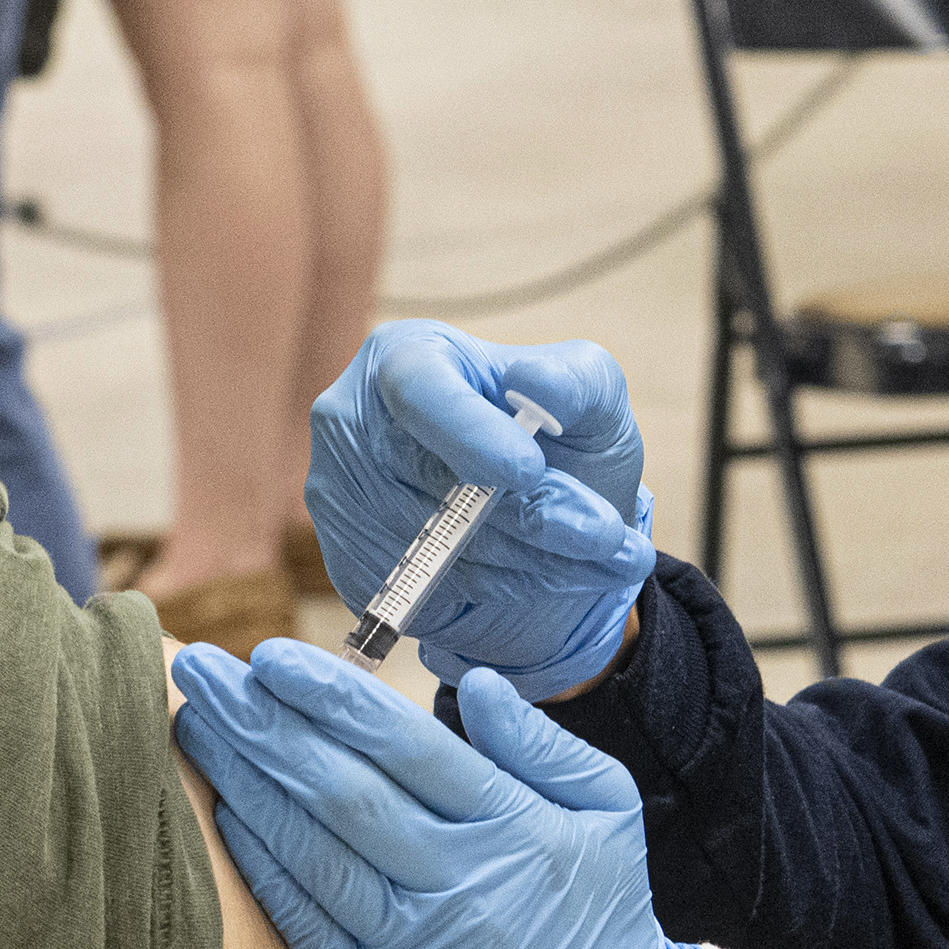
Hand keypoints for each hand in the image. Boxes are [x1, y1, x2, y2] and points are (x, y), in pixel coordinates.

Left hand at [172, 638, 714, 948]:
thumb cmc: (598, 917)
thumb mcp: (608, 814)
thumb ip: (542, 745)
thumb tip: (477, 684)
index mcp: (510, 827)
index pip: (402, 745)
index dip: (329, 697)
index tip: (271, 657)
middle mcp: (458, 885)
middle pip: (341, 790)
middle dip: (263, 723)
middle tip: (202, 674)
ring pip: (312, 853)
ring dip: (245, 784)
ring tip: (199, 730)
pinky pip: (304, 927)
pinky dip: (262, 869)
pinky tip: (226, 819)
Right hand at [307, 321, 653, 697]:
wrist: (541, 523)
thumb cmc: (558, 441)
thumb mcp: (592, 398)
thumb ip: (577, 380)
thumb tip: (535, 384)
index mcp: (405, 357)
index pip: (416, 388)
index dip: (468, 432)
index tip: (530, 471)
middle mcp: (354, 423)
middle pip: (427, 478)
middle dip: (527, 513)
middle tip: (606, 534)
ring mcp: (342, 498)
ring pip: (434, 544)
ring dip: (529, 560)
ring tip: (603, 557)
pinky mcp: (351, 565)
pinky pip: (422, 590)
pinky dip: (498, 592)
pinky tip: (545, 576)